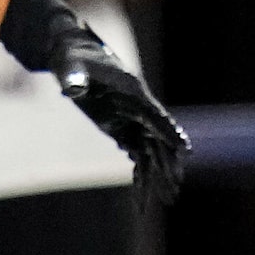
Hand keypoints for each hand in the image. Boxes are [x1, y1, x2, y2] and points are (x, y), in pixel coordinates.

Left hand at [54, 28, 188, 203]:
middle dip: (166, 165)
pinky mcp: (120, 127)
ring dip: (156, 176)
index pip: (155, 116)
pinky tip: (142, 197)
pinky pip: (135, 154)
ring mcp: (130, 118)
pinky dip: (139, 174)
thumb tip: (73, 88)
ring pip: (149, 151)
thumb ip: (74, 77)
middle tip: (174, 190)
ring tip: (163, 201)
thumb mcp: (70, 65)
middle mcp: (137, 107)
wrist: (70, 54)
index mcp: (132, 92)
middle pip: (158, 138)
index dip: (169, 133)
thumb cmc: (72, 56)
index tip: (184, 150)